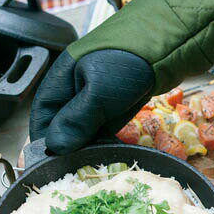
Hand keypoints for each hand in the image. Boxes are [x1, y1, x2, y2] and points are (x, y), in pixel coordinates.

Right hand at [30, 0, 213, 154]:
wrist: (170, 41)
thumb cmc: (129, 60)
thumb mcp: (99, 91)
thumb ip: (77, 119)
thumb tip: (55, 148)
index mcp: (58, 85)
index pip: (42, 124)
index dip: (48, 148)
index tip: (58, 171)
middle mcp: (72, 93)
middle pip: (63, 131)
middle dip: (72, 152)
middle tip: (83, 173)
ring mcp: (93, 99)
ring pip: (84, 133)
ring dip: (92, 149)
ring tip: (101, 166)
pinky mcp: (112, 105)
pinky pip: (103, 130)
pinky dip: (107, 142)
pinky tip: (116, 153)